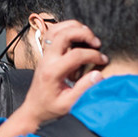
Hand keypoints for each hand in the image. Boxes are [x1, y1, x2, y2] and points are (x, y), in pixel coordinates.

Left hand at [0, 20, 105, 136]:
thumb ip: (84, 89)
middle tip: (97, 43)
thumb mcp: (69, 104)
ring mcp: (45, 55)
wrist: (34, 109)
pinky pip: (52, 33)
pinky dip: (66, 29)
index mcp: (52, 72)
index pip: (75, 55)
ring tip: (89, 36)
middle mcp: (47, 60)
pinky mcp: (46, 54)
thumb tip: (98, 74)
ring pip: (56, 29)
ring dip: (74, 27)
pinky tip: (78, 35)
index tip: (104, 61)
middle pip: (63, 35)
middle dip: (83, 34)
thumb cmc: (51, 108)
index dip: (93, 55)